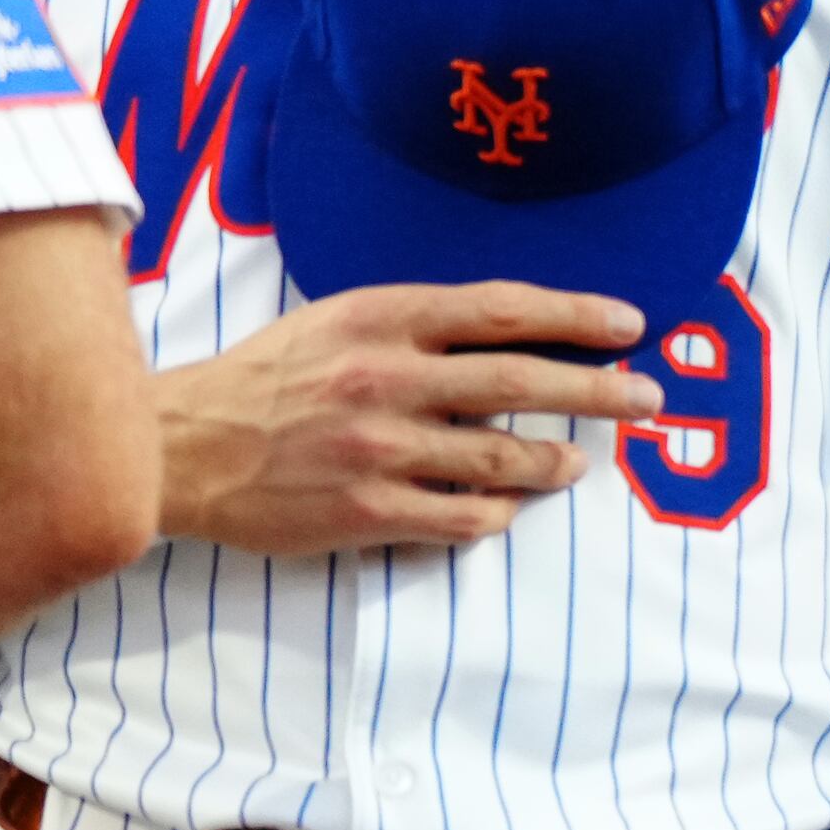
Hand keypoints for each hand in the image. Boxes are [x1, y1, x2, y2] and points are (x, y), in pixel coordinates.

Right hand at [155, 280, 662, 553]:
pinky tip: (508, 508)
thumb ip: (420, 324)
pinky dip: (497, 515)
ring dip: (556, 462)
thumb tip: (516, 332)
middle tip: (649, 397)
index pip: (502, 310)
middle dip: (599, 391)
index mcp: (380, 319)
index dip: (576, 316)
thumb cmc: (268, 380)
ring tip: (579, 461)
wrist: (180, 447)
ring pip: (503, 460)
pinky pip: (463, 519)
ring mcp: (377, 449)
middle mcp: (385, 378)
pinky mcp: (366, 511)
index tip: (629, 325)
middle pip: (521, 382)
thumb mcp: (338, 322)